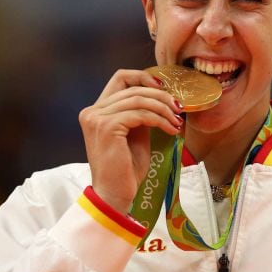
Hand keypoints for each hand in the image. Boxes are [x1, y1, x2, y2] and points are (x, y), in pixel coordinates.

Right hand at [78, 69, 182, 212]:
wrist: (115, 195)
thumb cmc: (126, 169)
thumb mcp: (135, 133)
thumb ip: (140, 113)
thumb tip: (162, 96)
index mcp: (96, 110)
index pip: (121, 78)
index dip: (144, 77)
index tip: (165, 88)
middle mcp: (92, 111)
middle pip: (133, 87)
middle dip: (161, 95)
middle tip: (178, 108)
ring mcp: (97, 118)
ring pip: (139, 99)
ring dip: (163, 109)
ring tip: (176, 121)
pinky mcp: (107, 127)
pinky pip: (141, 114)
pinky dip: (160, 120)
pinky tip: (171, 129)